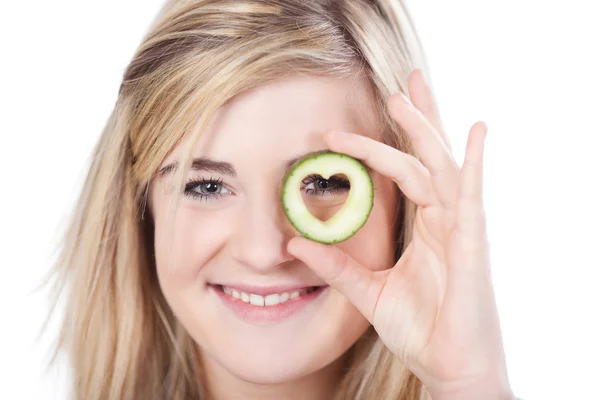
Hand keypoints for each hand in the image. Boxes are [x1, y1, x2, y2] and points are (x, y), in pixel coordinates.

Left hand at [287, 69, 513, 398]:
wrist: (448, 368)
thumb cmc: (421, 329)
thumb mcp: (368, 291)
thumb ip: (336, 265)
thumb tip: (295, 243)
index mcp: (426, 228)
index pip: (406, 174)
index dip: (378, 148)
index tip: (339, 132)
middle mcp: (446, 220)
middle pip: (431, 157)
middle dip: (417, 118)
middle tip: (400, 83)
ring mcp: (462, 230)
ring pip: (443, 167)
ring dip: (426, 129)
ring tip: (408, 92)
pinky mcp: (473, 247)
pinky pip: (473, 198)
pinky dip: (474, 164)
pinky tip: (474, 131)